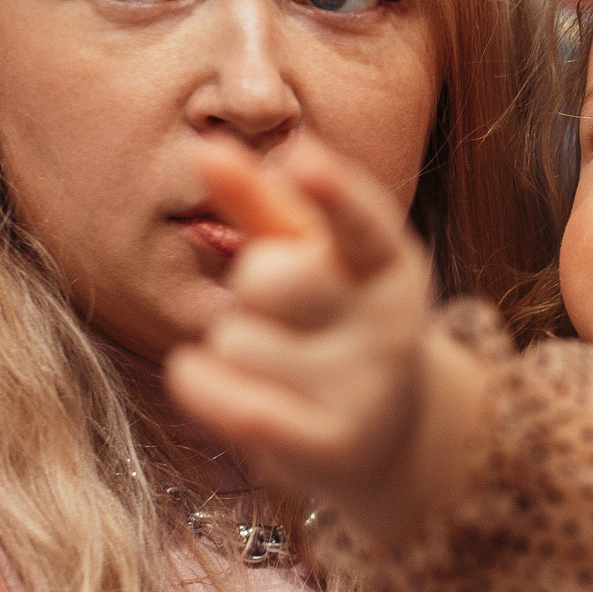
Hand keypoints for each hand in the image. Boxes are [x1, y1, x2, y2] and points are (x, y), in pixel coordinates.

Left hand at [164, 139, 485, 538]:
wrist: (383, 435)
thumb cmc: (331, 319)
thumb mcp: (311, 254)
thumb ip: (261, 200)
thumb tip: (207, 145)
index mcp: (390, 262)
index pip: (360, 222)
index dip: (331, 192)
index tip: (304, 161)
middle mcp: (390, 323)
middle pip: (267, 276)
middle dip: (250, 288)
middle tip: (281, 310)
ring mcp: (367, 388)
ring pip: (237, 342)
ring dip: (233, 348)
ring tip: (275, 364)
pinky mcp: (332, 446)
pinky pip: (238, 406)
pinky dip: (202, 387)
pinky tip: (201, 378)